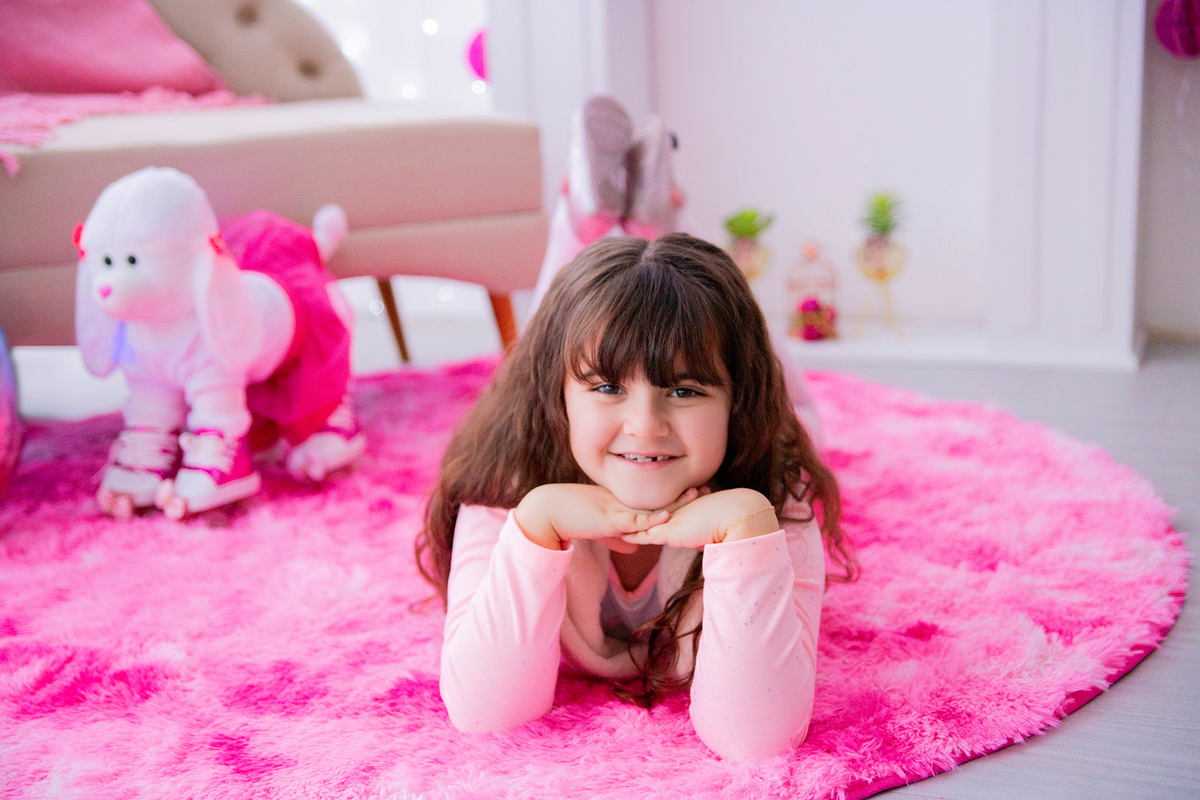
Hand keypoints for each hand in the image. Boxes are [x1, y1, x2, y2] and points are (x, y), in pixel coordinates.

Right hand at [515, 484, 700, 550]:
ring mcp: (617, 508)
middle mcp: (623, 502)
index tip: (693, 494)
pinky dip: (651, 518)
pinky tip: (666, 515)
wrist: (549, 511)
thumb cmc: (572, 518)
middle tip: (705, 488)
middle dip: (681, 495)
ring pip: (650, 505)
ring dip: (673, 502)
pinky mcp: (608, 518)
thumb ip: (618, 538)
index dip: (673, 498)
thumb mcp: (600, 530)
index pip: (653, 500)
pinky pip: (633, 518)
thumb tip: (635, 548)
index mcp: (622, 503)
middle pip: (658, 498)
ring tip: (695, 495)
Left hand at [620, 488, 778, 549]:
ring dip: (629, 524)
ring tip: (612, 523)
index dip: (651, 511)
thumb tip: (701, 543)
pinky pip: (646, 534)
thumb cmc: (732, 522)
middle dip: (633, 512)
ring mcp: (672, 521)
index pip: (664, 510)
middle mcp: (677, 512)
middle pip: (649, 512)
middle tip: (617, 510)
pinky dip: (633, 535)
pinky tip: (621, 535)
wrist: (738, 516)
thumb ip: (704, 536)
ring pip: (644, 522)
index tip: (638, 509)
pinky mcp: (670, 532)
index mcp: (687, 509)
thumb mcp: (714, 530)